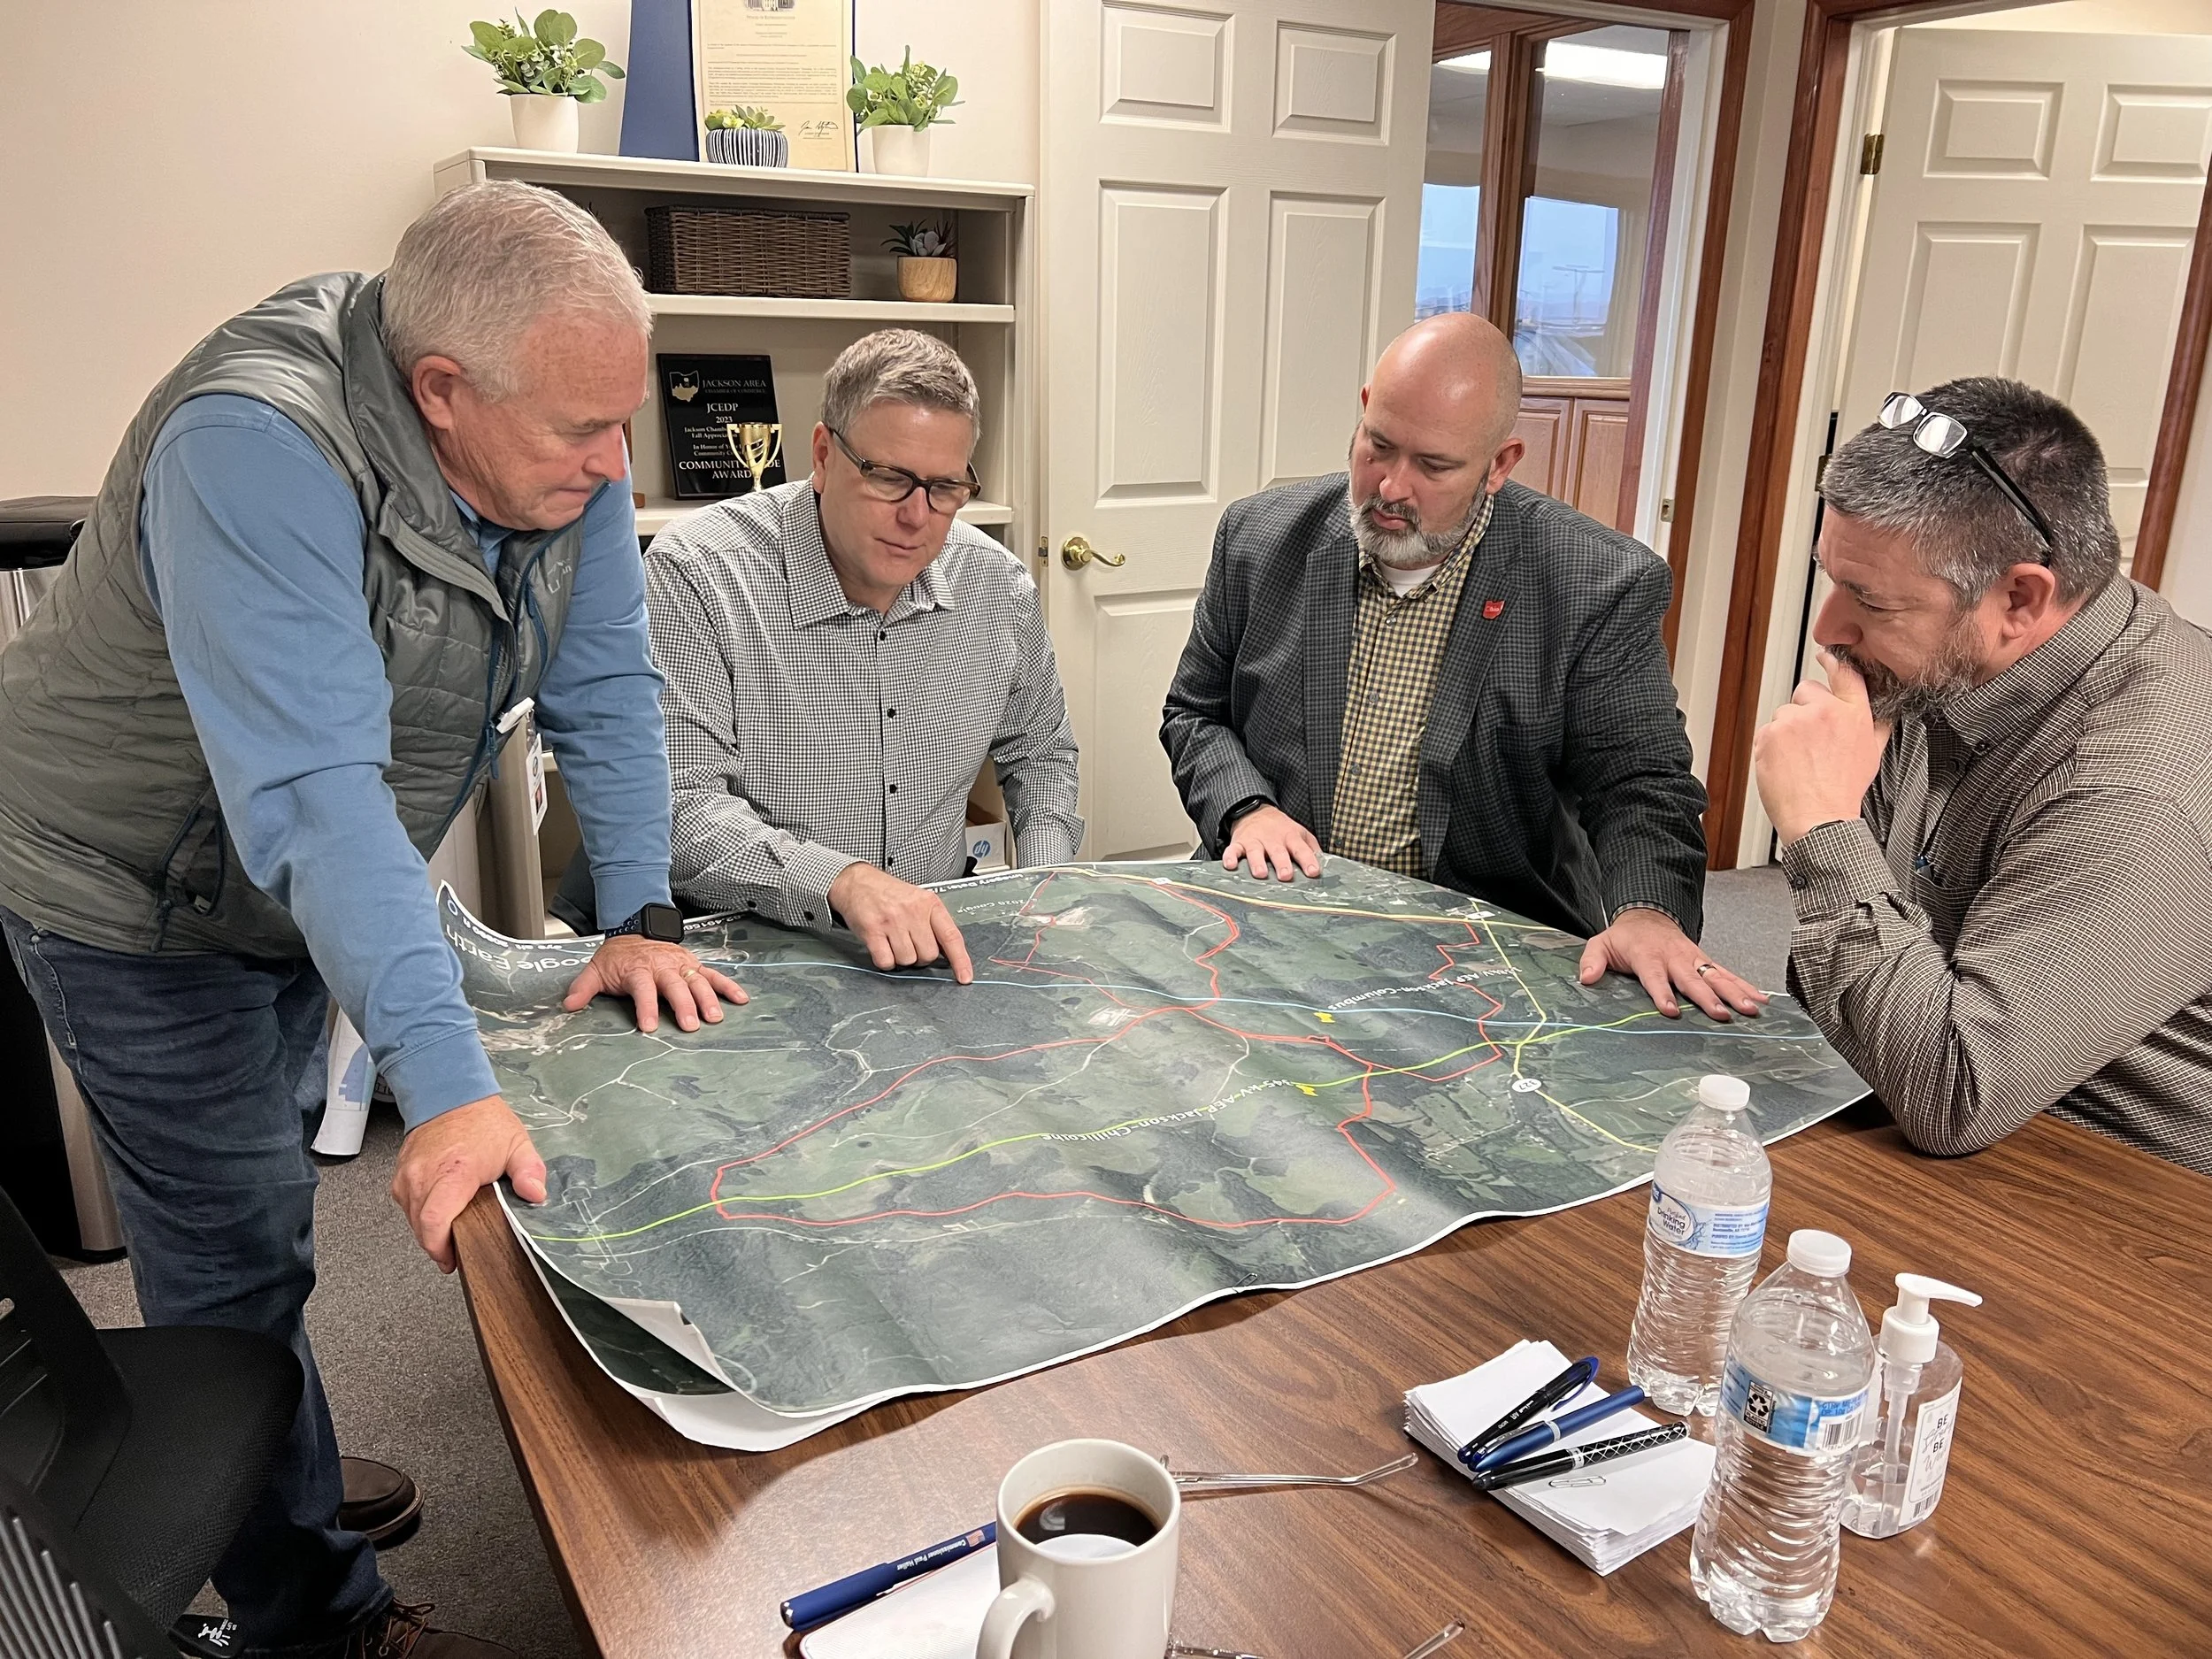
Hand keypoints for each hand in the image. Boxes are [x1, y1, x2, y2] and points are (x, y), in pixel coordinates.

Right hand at [391, 1095, 544, 1272]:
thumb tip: (535, 1195)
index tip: (451, 1259)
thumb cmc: (482, 1120)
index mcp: (454, 1171)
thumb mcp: (517, 1144)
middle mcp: (425, 1174)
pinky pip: (407, 1204)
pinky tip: (439, 1209)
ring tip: (451, 1228)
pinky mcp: (401, 1174)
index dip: (440, 1247)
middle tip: (458, 1249)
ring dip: (429, 1229)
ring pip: (411, 1218)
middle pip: (421, 1227)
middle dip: (438, 1244)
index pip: (434, 1220)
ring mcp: (409, 1174)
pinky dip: (421, 1213)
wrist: (451, 1094)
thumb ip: (530, 1172)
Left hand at [561, 934, 746, 1032]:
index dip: (646, 1007)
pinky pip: (713, 975)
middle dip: (684, 1005)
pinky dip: (728, 986)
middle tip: (690, 1025)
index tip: (648, 1026)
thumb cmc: (618, 956)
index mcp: (638, 969)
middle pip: (675, 986)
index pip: (643, 989)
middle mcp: (662, 966)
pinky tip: (740, 999)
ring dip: (707, 999)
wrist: (636, 929)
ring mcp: (681, 965)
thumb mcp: (596, 969)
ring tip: (715, 1017)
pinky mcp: (694, 965)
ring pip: (697, 981)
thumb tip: (568, 1006)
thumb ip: (583, 989)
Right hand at [829, 863, 973, 982]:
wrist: (858, 882)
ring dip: (901, 958)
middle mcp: (913, 912)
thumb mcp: (919, 900)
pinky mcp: (872, 931)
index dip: (960, 961)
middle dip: (920, 956)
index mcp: (930, 904)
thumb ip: (934, 924)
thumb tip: (948, 954)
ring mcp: (892, 921)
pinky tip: (882, 947)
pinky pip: (886, 961)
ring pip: (907, 960)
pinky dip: (885, 961)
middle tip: (910, 943)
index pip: (951, 937)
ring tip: (894, 941)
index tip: (965, 977)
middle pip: (928, 955)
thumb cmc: (890, 894)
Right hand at [1221, 803, 1320, 881]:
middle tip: (1285, 876)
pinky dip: (1230, 857)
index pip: (1301, 849)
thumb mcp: (1300, 833)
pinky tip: (1230, 865)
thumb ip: (1311, 849)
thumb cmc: (1280, 829)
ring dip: (1257, 863)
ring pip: (1255, 852)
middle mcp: (1272, 839)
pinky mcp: (1239, 843)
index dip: (1308, 860)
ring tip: (1261, 874)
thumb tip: (1324, 865)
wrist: (1255, 811)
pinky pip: (1233, 850)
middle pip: (1278, 851)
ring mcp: (1254, 841)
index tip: (1313, 872)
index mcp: (1290, 837)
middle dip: (1282, 863)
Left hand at [1578, 906, 1767, 1021]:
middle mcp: (1675, 957)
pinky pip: (1727, 973)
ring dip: (1734, 993)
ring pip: (1716, 976)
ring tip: (1750, 1009)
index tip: (1671, 1011)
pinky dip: (1745, 985)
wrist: (1647, 915)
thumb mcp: (1600, 944)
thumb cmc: (1624, 938)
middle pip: (1693, 979)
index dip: (1662, 993)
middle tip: (1722, 1015)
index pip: (1655, 976)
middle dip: (1708, 998)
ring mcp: (1694, 958)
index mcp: (1647, 955)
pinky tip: (1761, 999)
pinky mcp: (1706, 960)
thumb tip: (1586, 978)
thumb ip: (1592, 961)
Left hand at [1753, 648, 1892, 846]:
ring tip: (1800, 760)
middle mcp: (1824, 711)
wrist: (1819, 818)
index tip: (1825, 656)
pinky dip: (1770, 747)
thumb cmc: (1844, 790)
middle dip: (1805, 710)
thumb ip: (1875, 723)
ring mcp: (1794, 721)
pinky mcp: (1769, 734)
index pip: (1845, 674)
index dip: (1833, 661)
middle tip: (1811, 741)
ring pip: (1783, 714)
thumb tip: (1880, 708)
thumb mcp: (1873, 752)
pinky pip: (1766, 732)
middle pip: (1805, 691)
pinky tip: (1785, 765)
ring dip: (1787, 732)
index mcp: (1854, 713)